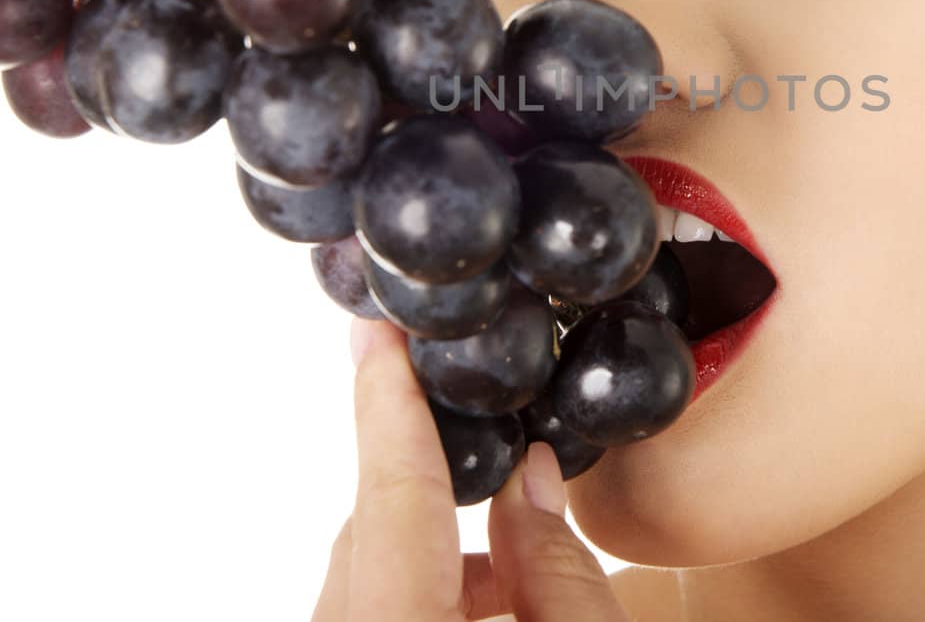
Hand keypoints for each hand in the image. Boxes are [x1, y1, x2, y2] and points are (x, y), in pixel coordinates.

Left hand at [311, 316, 630, 621]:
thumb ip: (558, 571)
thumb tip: (531, 475)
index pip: (392, 496)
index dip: (391, 401)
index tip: (381, 330)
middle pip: (371, 535)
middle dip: (429, 474)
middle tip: (486, 420)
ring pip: (367, 578)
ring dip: (437, 547)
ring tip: (523, 542)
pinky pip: (373, 611)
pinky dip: (427, 590)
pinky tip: (499, 595)